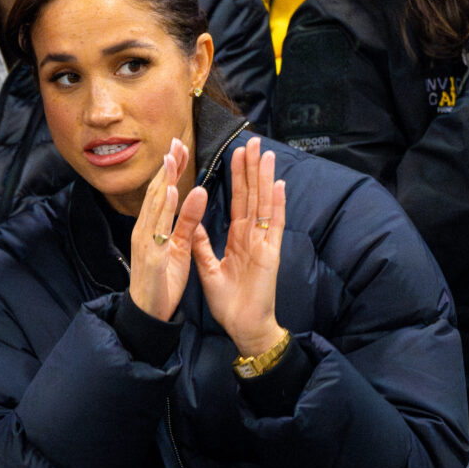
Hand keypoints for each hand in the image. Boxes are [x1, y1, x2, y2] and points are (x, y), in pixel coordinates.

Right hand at [128, 138, 208, 320]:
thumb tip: (196, 193)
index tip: (179, 147)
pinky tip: (174, 193)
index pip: (162, 193)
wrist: (149, 314)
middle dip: (167, 167)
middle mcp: (144, 230)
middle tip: (176, 141)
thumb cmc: (162, 280)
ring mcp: (144, 242)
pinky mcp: (151, 256)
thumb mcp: (178, 247)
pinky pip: (159, 229)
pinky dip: (167, 208)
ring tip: (174, 158)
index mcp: (151, 228)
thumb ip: (187, 221)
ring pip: (155, 205)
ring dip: (165, 180)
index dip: (171, 170)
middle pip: (156, 193)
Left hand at [191, 137, 286, 355]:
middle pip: (252, 195)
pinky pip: (274, 225)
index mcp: (238, 237)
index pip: (238, 200)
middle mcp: (253, 235)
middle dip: (252, 169)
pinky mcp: (271, 253)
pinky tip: (278, 185)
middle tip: (254, 141)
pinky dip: (277, 205)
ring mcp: (264, 242)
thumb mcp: (208, 267)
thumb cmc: (228, 300)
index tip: (236, 154)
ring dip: (265, 178)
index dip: (237, 177)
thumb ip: (201, 244)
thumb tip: (190, 222)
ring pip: (264, 204)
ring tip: (266, 154)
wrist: (242, 325)